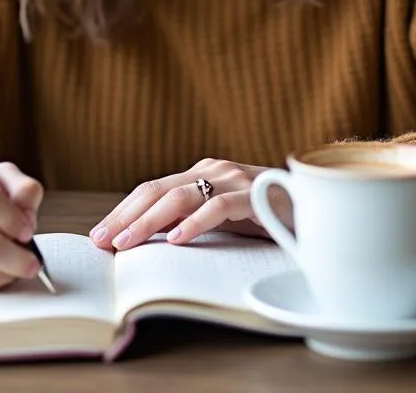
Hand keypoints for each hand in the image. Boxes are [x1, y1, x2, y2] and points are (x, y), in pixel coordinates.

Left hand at [89, 158, 291, 250]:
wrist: (317, 208)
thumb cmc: (266, 217)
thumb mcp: (221, 220)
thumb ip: (189, 220)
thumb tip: (143, 241)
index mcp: (201, 174)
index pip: (151, 190)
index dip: (121, 211)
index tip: (98, 236)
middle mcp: (213, 170)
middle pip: (157, 191)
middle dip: (125, 217)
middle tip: (102, 241)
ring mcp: (234, 179)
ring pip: (181, 196)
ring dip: (149, 221)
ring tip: (127, 243)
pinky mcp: (255, 195)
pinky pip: (219, 207)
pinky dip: (195, 223)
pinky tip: (176, 240)